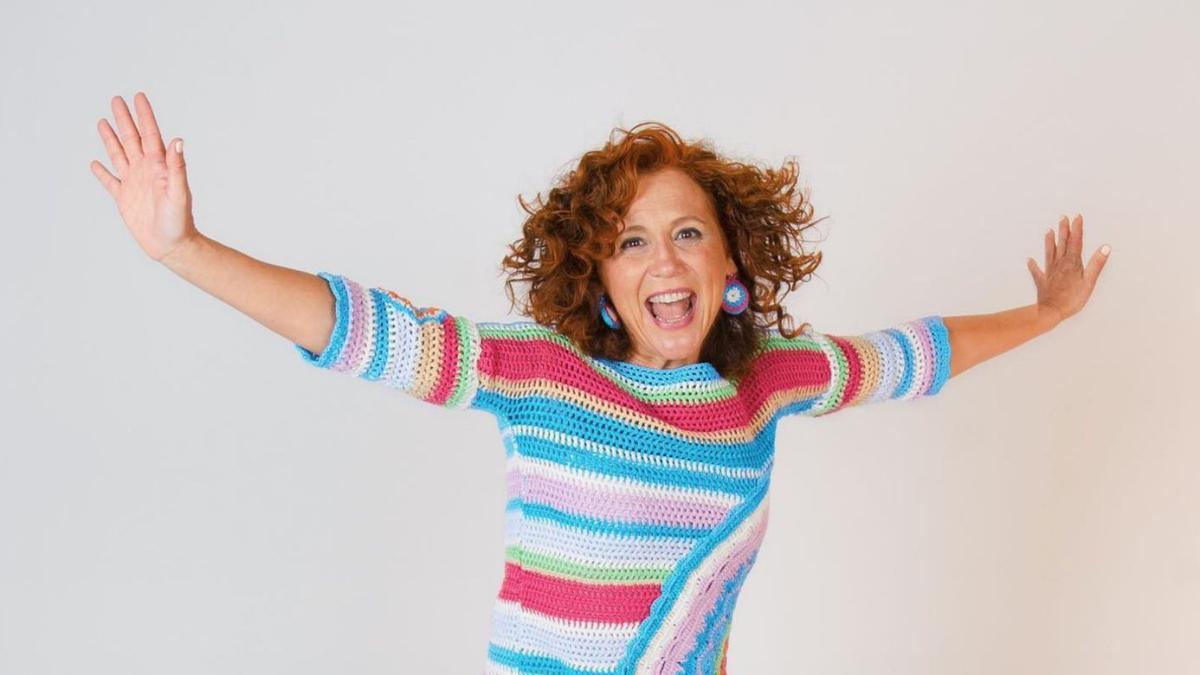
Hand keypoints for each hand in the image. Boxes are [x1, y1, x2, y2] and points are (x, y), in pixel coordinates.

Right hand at [90, 91, 198, 262]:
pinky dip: (101, 172)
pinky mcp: (124, 199)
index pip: (150, 134)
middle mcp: (146, 171)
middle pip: (132, 139)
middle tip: (116, 100)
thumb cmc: (180, 221)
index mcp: (160, 166)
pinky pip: (110, 182)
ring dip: (111, 138)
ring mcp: (134, 184)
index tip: (138, 96)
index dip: (144, 115)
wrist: (172, 245)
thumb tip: (177, 140)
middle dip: (124, 119)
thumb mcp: (179, 192)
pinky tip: (95, 163)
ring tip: (103, 122)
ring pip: (119, 155)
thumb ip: (177, 166)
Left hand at [1026, 213, 1110, 325]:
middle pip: (1061, 244)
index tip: (1077, 216)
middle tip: (1062, 217)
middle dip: (1063, 230)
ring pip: (1049, 253)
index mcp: (1072, 263)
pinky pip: (1036, 271)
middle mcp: (1059, 264)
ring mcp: (1049, 272)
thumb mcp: (1089, 282)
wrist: (1051, 311)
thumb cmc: (1072, 299)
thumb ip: (1096, 264)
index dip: (1077, 229)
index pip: (1075, 242)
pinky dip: (1033, 265)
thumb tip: (1105, 247)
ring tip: (1048, 230)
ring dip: (1049, 241)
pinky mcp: (1042, 281)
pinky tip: (1029, 260)